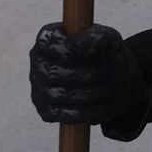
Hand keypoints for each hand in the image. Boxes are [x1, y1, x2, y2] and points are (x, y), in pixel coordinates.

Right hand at [30, 23, 145, 124]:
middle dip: (86, 75)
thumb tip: (77, 46)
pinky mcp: (44, 109)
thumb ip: (97, 37)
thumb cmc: (107, 55)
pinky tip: (98, 108)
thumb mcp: (110, 40)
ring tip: (105, 89)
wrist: (114, 82)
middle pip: (53, 73)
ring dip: (87, 94)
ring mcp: (38, 86)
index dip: (70, 51)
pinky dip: (82, 113)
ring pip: (56, 95)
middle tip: (107, 74)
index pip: (47, 43)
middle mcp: (38, 61)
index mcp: (49, 38)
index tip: (94, 55)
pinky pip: (57, 115)